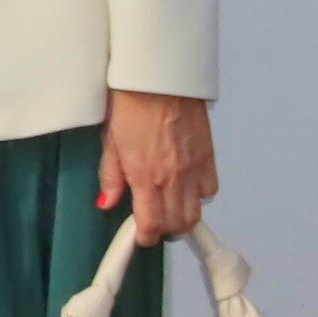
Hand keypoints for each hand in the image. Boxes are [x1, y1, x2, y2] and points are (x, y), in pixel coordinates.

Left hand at [96, 89, 213, 242]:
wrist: (160, 79)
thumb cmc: (132, 104)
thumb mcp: (110, 142)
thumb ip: (111, 177)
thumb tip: (107, 202)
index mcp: (146, 177)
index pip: (151, 224)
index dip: (145, 237)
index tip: (140, 237)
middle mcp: (173, 178)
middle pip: (178, 224)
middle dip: (164, 230)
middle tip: (153, 223)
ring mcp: (194, 169)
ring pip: (196, 212)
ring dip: (182, 217)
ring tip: (168, 208)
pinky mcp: (208, 158)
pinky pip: (210, 190)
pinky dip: (200, 196)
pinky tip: (186, 187)